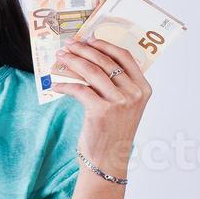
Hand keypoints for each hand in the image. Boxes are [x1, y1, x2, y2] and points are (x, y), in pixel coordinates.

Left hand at [48, 31, 151, 176]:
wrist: (108, 160)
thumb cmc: (113, 131)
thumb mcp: (125, 105)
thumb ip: (117, 84)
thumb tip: (92, 58)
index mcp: (143, 88)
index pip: (125, 57)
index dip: (105, 45)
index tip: (89, 38)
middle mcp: (134, 94)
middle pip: (105, 62)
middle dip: (83, 50)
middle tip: (68, 45)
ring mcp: (119, 102)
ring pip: (91, 72)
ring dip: (72, 62)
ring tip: (60, 57)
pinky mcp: (101, 111)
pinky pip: (79, 89)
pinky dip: (65, 85)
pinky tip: (56, 84)